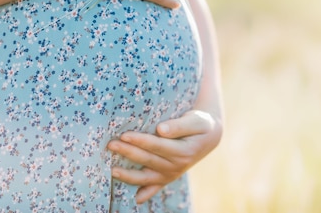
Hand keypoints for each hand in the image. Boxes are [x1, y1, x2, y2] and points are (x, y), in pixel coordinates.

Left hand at [106, 110, 221, 203]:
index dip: (140, 140)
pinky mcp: (167, 178)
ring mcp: (171, 174)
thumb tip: (161, 130)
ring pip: (147, 177)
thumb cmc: (200, 124)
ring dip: (128, 175)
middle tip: (111, 145)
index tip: (124, 134)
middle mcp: (177, 166)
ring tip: (112, 171)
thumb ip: (179, 126)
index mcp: (183, 151)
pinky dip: (144, 194)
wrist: (209, 136)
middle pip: (148, 160)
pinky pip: (154, 188)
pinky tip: (135, 198)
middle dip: (128, 152)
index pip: (157, 146)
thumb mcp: (196, 121)